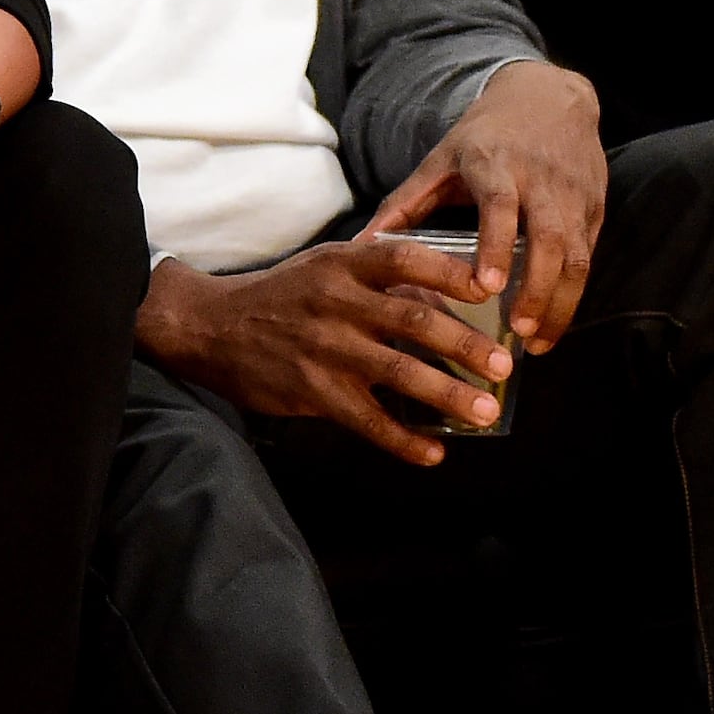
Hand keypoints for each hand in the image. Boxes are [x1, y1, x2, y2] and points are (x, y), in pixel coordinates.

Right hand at [135, 240, 512, 466]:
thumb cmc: (282, 295)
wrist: (210, 326)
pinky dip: (403, 440)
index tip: (491, 288)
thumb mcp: (325, 267)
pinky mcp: (312, 391)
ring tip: (485, 412)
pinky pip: (367, 420)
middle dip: (465, 346)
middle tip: (503, 366)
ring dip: (448, 395)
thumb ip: (378, 277)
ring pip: (398, 373)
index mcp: (343, 265)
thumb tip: (447, 293)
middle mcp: (336, 303)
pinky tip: (432, 453)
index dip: (450, 273)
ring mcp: (325, 349)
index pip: (405, 259)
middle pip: (414, 321)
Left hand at [364, 62, 607, 349]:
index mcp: (495, 163)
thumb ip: (402, 204)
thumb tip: (358, 246)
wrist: (550, 99)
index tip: (485, 288)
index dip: (496, 245)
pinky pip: (589, 256)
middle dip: (537, 288)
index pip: (501, 205)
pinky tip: (552, 325)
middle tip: (519, 332)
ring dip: (560, 302)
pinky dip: (573, 294)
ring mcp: (573, 195)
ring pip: (578, 254)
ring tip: (537, 343)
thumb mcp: (439, 161)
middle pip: (550, 237)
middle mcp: (541, 179)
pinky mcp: (594, 209)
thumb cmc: (484, 138)